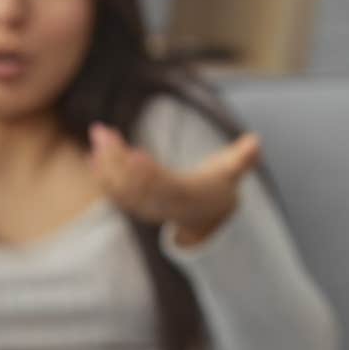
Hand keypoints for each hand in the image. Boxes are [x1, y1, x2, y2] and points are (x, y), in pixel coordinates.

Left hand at [89, 121, 260, 245]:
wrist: (205, 217)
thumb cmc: (217, 186)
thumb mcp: (233, 172)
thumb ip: (243, 158)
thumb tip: (255, 141)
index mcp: (186, 196)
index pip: (164, 186)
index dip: (147, 173)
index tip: (133, 154)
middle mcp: (163, 205)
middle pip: (134, 185)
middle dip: (116, 159)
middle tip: (102, 132)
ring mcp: (147, 208)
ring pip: (120, 189)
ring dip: (106, 163)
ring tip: (98, 134)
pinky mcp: (136, 206)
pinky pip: (115, 194)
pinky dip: (103, 176)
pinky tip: (93, 155)